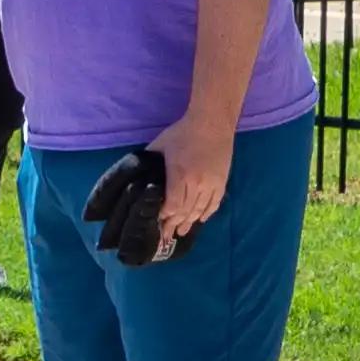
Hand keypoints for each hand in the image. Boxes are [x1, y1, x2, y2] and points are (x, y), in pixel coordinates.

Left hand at [145, 112, 235, 240]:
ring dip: (189, 222)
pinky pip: (215, 203)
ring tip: (179, 232)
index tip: (155, 222)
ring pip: (200, 210)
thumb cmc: (182, 133)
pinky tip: (200, 220)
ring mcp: (212, 183)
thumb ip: (150, 164)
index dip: (163, 216)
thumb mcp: (159, 146)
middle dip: (173, 225)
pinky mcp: (222, 181)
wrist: (212, 123)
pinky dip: (206, 213)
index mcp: (180, 175)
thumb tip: (137, 177)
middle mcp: (198, 183)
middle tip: (164, 237)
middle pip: (185, 211)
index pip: (172, 205)